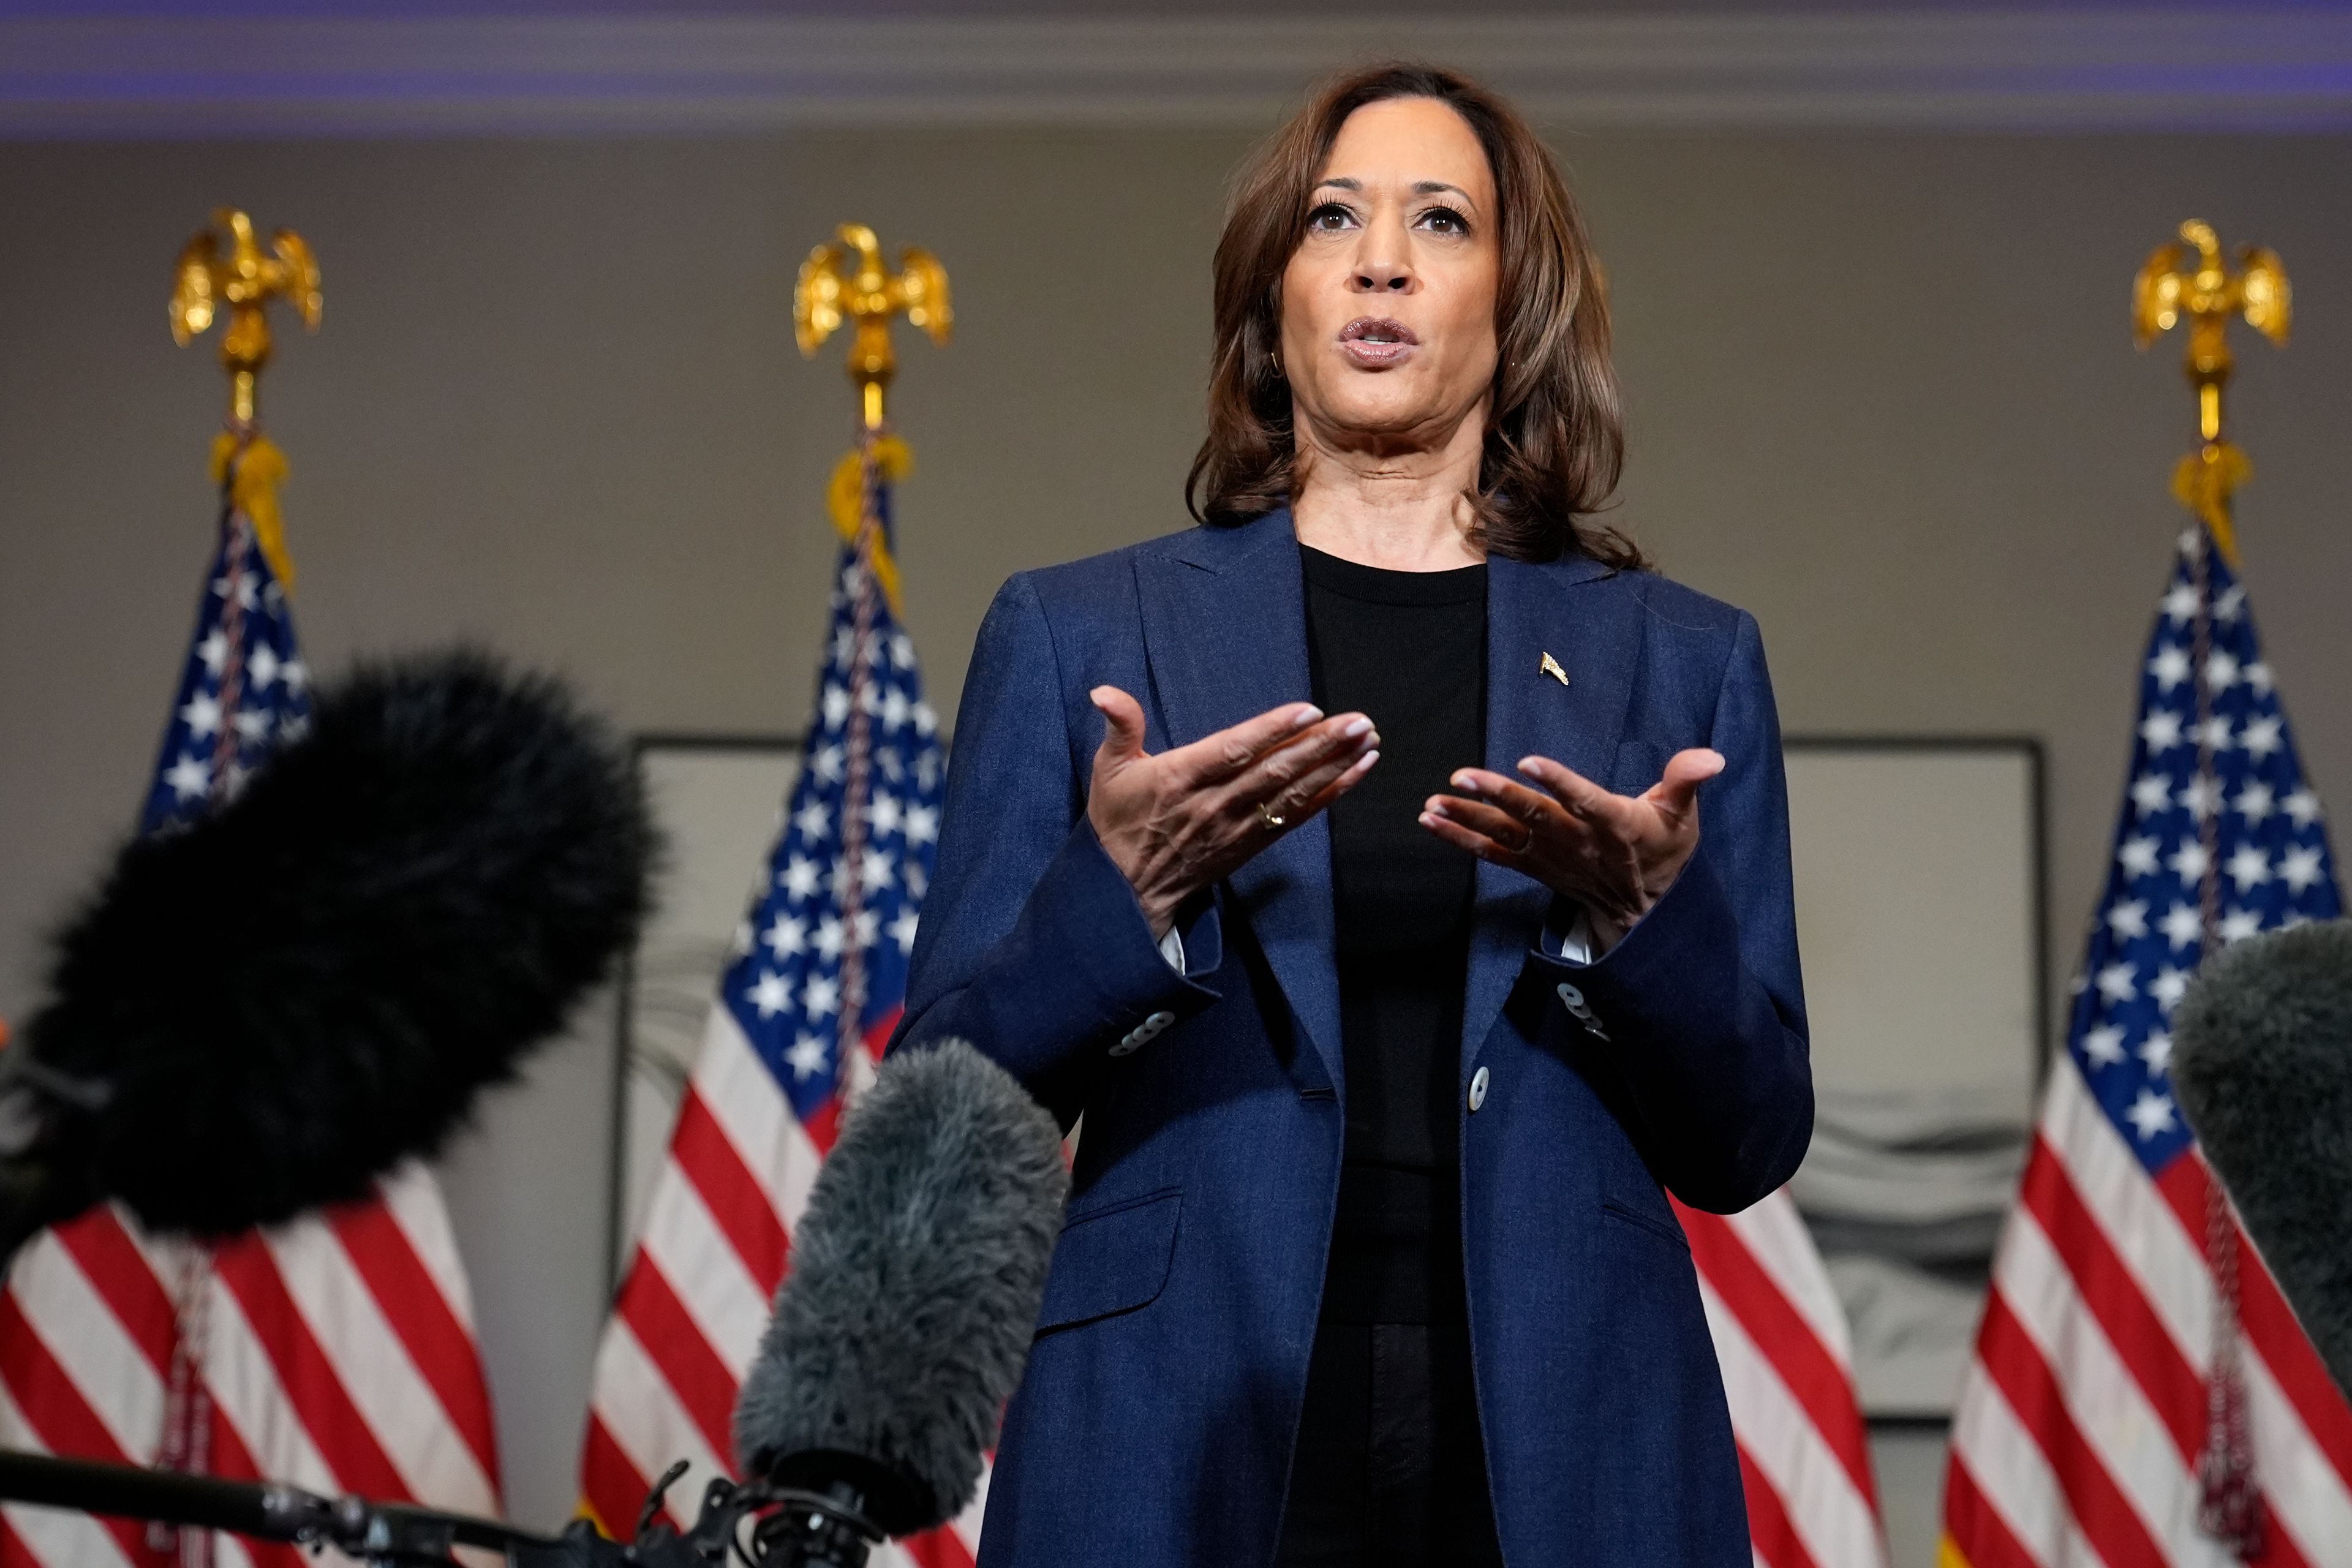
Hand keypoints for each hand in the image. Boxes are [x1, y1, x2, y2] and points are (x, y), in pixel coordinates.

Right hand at [1087, 686, 1378, 937]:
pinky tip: (1355, 775)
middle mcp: (1215, 803)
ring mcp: (1236, 827)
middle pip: (1275, 772)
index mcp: (1181, 777)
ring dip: (1334, 767)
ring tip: (1368, 741)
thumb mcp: (1108, 768)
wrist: (1126, 890)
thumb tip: (1103, 692)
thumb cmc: (1118, 821)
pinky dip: (1328, 797)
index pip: (1233, 751)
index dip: (1271, 731)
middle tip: (1359, 721)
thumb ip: (1119, 725)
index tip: (1308, 711)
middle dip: (1321, 745)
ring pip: (1292, 795)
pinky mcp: (1251, 844)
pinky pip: (1294, 819)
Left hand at [1420, 749, 1724, 950]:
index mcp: (1614, 824)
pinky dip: (1460, 838)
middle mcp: (1577, 842)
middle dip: (1496, 795)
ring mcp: (1550, 857)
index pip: (1584, 801)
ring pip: (1505, 835)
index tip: (1528, 762)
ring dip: (1467, 818)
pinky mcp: (1533, 867)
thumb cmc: (1662, 851)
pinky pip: (1492, 854)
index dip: (1557, 782)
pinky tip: (1431, 821)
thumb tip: (1711, 757)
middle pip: (1534, 817)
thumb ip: (1687, 779)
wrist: (1645, 911)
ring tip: (1432, 802)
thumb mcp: (1681, 815)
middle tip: (1462, 776)